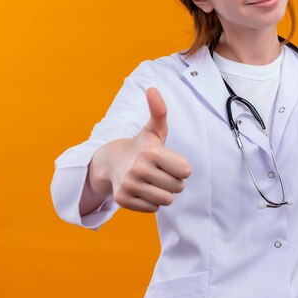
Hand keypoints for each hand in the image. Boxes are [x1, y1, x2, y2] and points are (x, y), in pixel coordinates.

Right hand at [90, 87, 191, 211]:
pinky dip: (150, 202)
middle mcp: (139, 169)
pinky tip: (142, 189)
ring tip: (152, 181)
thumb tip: (152, 88)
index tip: (170, 161)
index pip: (186, 171)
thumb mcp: (153, 129)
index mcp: (151, 152)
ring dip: (163, 193)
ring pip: (166, 201)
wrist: (111, 161)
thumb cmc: (142, 145)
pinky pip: (152, 209)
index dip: (181, 167)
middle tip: (159, 171)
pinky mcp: (123, 200)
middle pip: (177, 188)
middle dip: (173, 181)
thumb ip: (159, 111)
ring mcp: (129, 185)